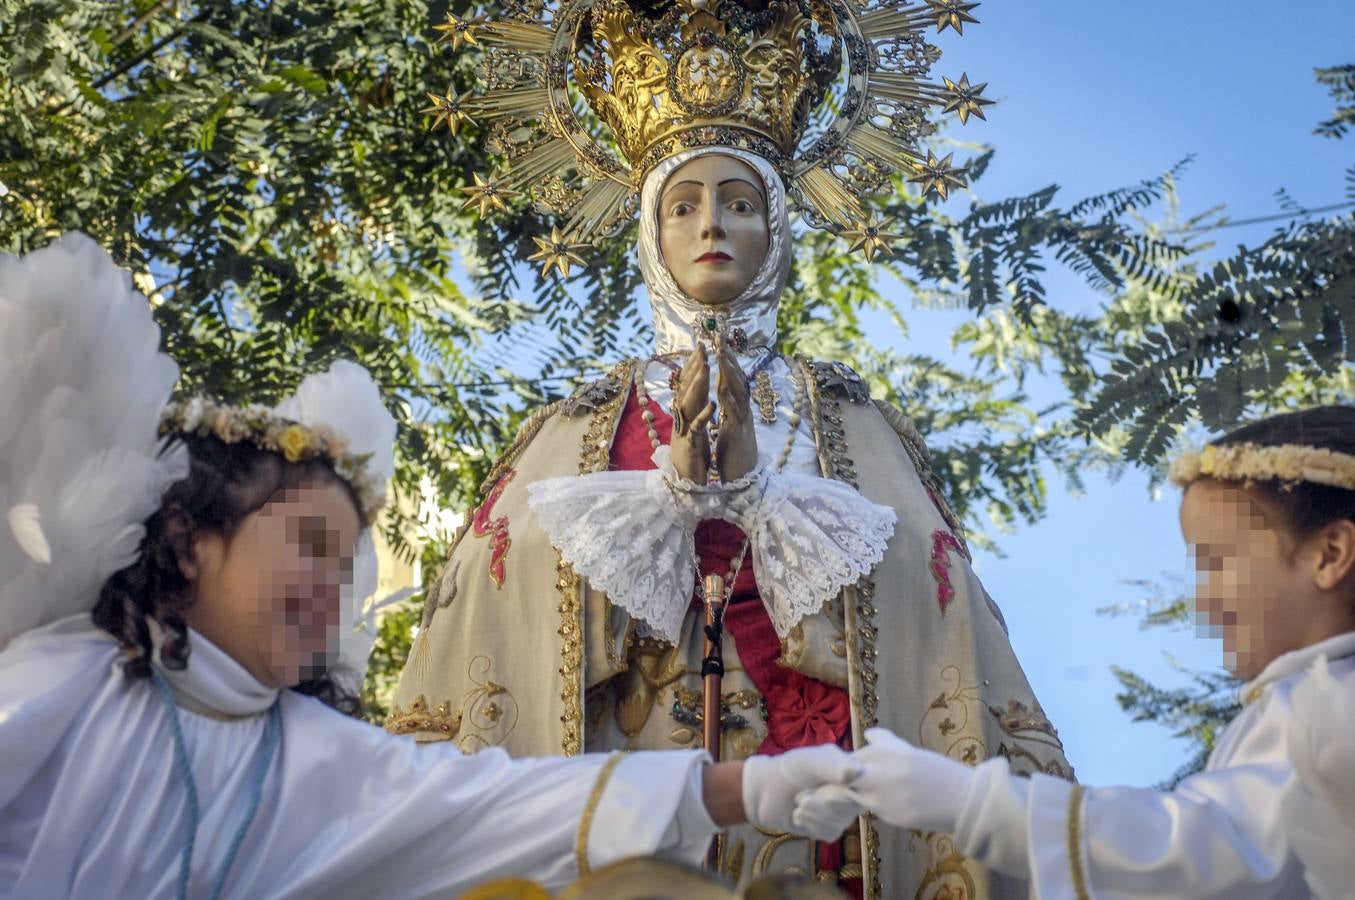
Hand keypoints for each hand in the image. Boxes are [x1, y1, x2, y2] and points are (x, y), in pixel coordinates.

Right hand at [669, 343, 714, 482]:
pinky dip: (704, 415)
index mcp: (687, 412)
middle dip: (694, 367)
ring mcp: (684, 429)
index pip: (689, 384)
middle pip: (686, 388)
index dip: (694, 365)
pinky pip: (697, 427)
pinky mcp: (690, 444)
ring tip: (705, 368)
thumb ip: (693, 405)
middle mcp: (682, 417)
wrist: (684, 479)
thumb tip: (695, 385)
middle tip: (701, 348)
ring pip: (688, 403)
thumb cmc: (691, 451)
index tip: (701, 346)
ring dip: (697, 385)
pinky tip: (712, 404)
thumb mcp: (693, 424)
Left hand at [714, 339, 757, 480]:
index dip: (726, 360)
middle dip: (728, 358)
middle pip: (737, 379)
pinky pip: (735, 417)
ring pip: (738, 392)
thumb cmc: (734, 453)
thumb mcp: (729, 425)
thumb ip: (729, 408)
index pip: (732, 379)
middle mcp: (743, 410)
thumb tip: (725, 391)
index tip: (718, 341)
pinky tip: (723, 391)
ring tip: (722, 356)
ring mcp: (743, 421)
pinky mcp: (739, 435)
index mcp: (737, 408)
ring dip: (730, 373)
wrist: (745, 479)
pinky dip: (730, 403)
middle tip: (720, 338)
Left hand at [741, 744, 862, 839]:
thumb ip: (832, 765)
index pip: (865, 787)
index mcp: (852, 771)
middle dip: (823, 803)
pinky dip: (810, 825)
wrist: (765, 789)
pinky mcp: (829, 828)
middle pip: (851, 807)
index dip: (845, 793)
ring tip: (799, 802)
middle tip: (802, 795)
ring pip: (840, 822)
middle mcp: (851, 792)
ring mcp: (841, 812)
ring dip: (814, 814)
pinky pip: (829, 833)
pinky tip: (799, 815)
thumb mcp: (811, 761)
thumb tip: (856, 771)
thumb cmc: (790, 768)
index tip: (825, 791)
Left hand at [793, 728, 973, 833]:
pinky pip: (870, 811)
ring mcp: (886, 792)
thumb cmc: (937, 773)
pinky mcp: (892, 813)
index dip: (840, 771)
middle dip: (832, 785)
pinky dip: (867, 812)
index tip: (829, 778)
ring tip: (833, 804)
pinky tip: (874, 812)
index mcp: (887, 751)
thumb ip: (886, 744)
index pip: (850, 760)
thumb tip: (868, 734)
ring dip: (844, 799)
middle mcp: (882, 769)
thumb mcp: (910, 752)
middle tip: (814, 794)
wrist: (964, 798)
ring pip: (852, 795)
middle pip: (843, 776)